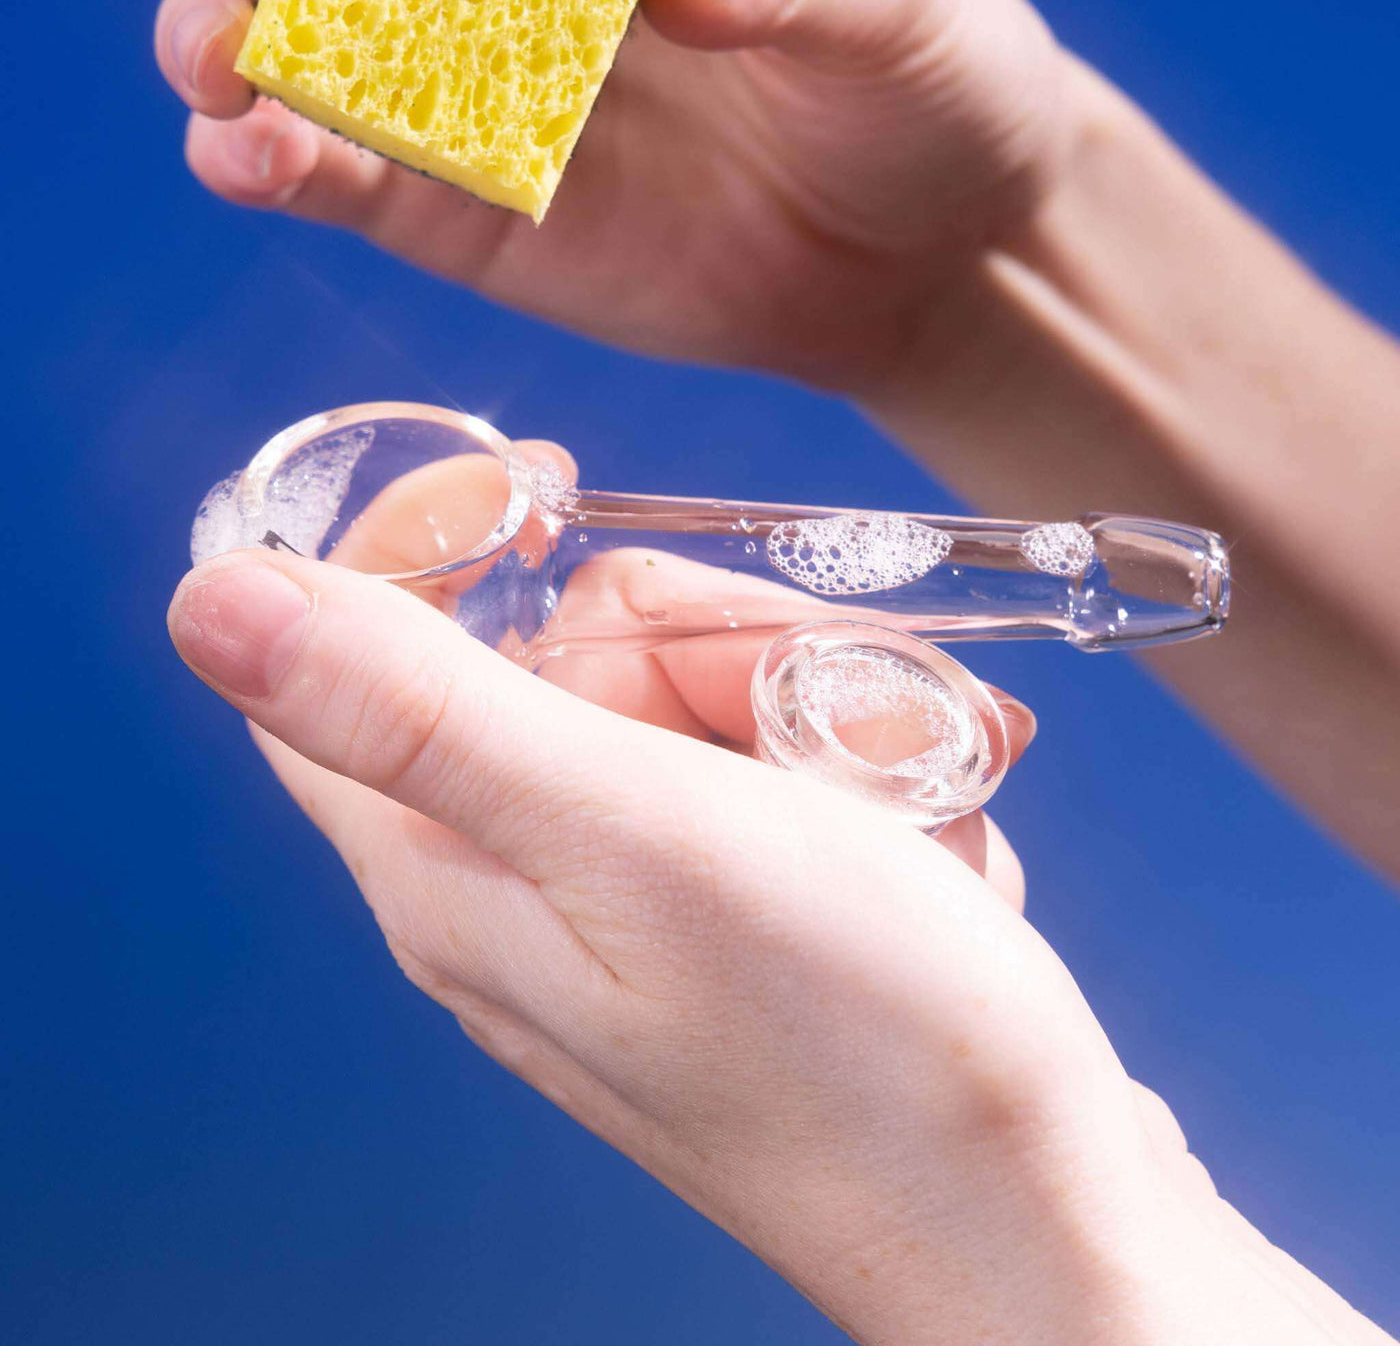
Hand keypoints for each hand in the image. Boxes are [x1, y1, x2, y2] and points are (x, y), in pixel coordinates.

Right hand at [155, 0, 1065, 391]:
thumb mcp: (894, 5)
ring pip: (325, 59)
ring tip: (224, 77)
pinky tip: (253, 158)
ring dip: (246, 56)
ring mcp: (490, 101)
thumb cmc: (924, 85)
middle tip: (241, 0)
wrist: (924, 247)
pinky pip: (369, 184)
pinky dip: (297, 168)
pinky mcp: (483, 219)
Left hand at [165, 550, 1381, 1343]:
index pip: (350, 655)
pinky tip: (936, 844)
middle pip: (574, 648)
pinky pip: (791, 757)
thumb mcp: (636, 838)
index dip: (423, 544)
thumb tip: (212, 604)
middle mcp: (537, 873)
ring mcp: (656, 890)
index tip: (549, 487)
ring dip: (835, 709)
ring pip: (708, 690)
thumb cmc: (858, 1045)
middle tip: (829, 725)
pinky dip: (875, 768)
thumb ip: (425, 713)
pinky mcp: (755, 902)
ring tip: (917, 807)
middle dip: (721, 643)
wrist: (1040, 1216)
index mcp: (458, 861)